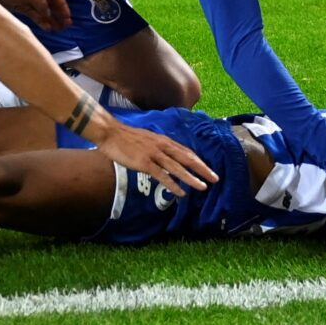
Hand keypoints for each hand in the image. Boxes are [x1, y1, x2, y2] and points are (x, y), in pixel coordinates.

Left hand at [0, 0, 70, 30]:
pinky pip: (35, 14)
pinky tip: (46, 27)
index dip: (63, 6)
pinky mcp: (22, 6)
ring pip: (44, 10)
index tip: (67, 17)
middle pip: (52, 3)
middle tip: (66, 26)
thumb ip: (38, 2)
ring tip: (58, 29)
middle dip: (59, 14)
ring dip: (51, 19)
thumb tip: (49, 11)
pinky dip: (41, 20)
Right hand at [94, 120, 216, 194]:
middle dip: (202, 169)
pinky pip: (162, 176)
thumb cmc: (126, 137)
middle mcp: (162, 146)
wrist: (110, 132)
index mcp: (163, 140)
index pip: (186, 151)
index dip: (198, 161)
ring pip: (178, 168)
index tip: (208, 169)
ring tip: (203, 187)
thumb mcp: (147, 139)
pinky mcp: (144, 163)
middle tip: (215, 178)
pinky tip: (181, 192)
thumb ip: (157, 147)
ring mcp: (154, 154)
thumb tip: (165, 157)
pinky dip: (173, 184)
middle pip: (187, 158)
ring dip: (191, 178)